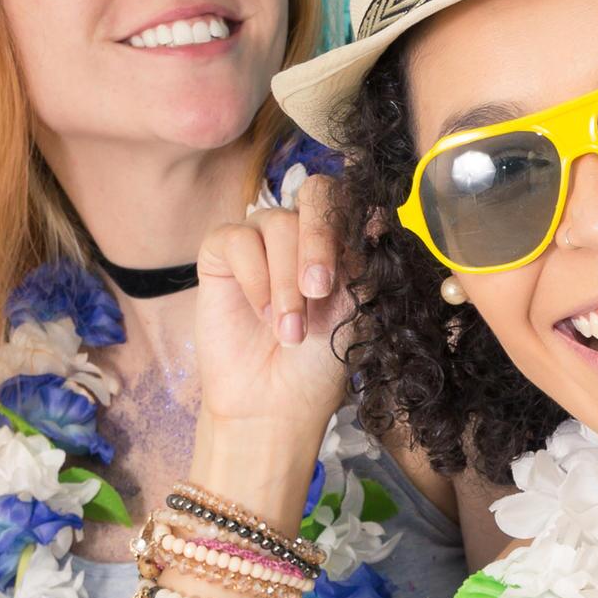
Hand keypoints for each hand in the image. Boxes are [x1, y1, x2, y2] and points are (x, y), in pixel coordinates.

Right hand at [192, 175, 354, 439]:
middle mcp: (300, 233)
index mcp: (339, 240)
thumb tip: (376, 216)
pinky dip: (254, 277)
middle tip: (318, 291)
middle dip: (318, 241)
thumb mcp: (352, 309)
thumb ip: (360, 263)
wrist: (274, 402)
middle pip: (314, 195)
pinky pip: (236, 239)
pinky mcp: (221, 254)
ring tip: (289, 329)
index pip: (346, 198)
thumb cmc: (318, 361)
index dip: (345, 223)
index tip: (344, 271)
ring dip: (286, 280)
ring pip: (276, 222)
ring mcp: (260, 241)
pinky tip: (261, 313)